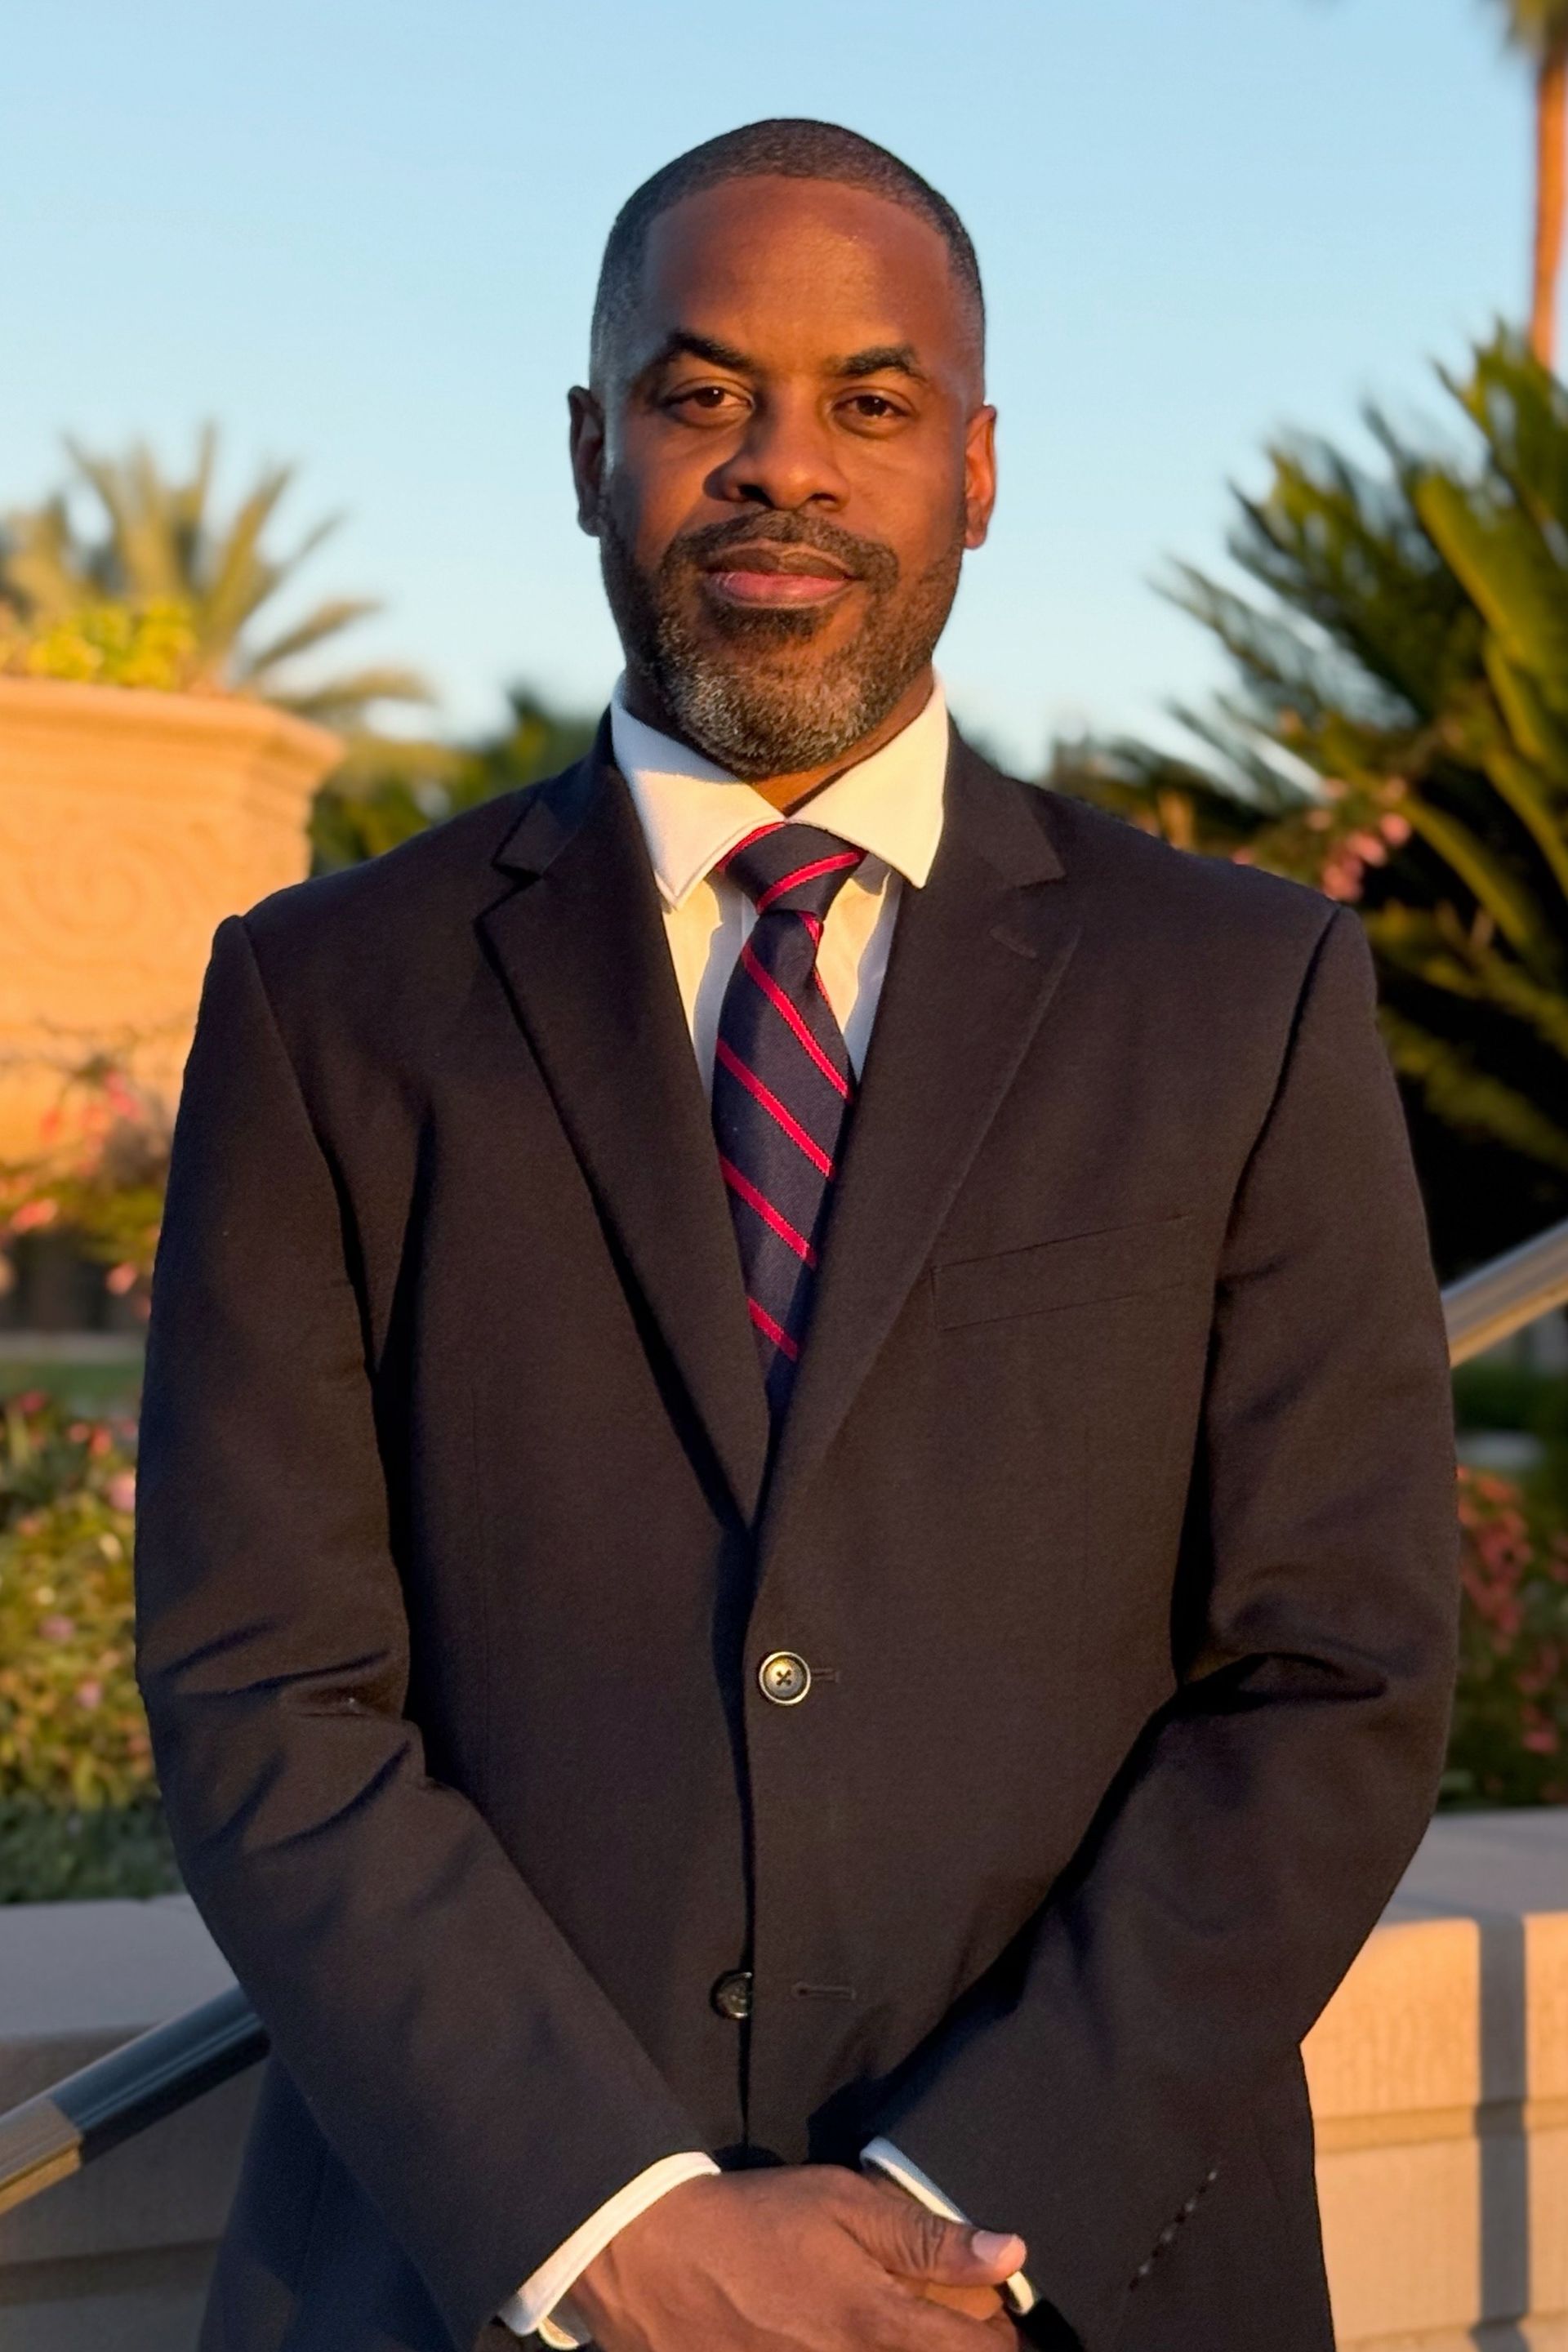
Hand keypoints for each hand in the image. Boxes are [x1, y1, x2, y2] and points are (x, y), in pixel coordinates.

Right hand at [570, 2165, 1027, 2351]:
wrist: (656, 2258)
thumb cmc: (758, 2221)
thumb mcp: (843, 2203)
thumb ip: (926, 2236)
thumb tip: (1010, 2253)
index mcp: (875, 2324)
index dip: (1001, 2344)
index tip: (1001, 2327)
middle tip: (957, 2333)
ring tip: (894, 2335)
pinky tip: (848, 2344)